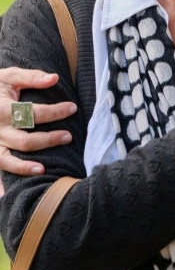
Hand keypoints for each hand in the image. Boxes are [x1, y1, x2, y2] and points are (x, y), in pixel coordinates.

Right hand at [0, 67, 76, 183]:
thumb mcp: (9, 77)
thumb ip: (31, 77)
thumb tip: (54, 78)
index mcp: (2, 109)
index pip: (33, 113)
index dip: (55, 112)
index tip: (72, 108)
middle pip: (24, 140)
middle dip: (48, 140)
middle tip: (68, 136)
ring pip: (8, 159)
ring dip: (26, 166)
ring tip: (44, 169)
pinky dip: (1, 184)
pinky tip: (12, 192)